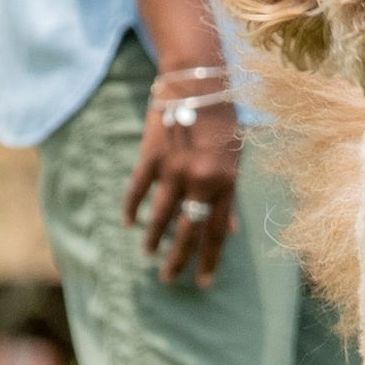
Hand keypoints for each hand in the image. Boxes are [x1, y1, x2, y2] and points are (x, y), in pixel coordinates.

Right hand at [131, 73, 249, 285]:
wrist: (197, 82)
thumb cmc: (222, 120)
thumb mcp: (235, 158)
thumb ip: (230, 195)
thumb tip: (230, 231)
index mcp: (226, 183)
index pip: (217, 232)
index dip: (210, 260)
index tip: (204, 282)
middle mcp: (201, 180)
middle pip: (188, 231)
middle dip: (179, 260)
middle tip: (170, 281)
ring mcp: (174, 169)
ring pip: (161, 216)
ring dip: (154, 240)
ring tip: (150, 256)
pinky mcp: (151, 157)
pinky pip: (138, 190)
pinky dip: (132, 209)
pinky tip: (129, 223)